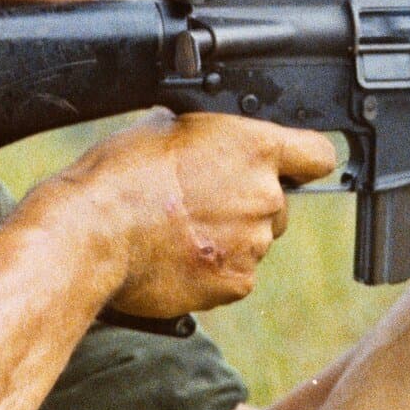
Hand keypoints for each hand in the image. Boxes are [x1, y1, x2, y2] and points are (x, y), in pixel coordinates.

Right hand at [54, 109, 336, 315]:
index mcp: (256, 148)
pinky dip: (213, 270)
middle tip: (201, 202)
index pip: (317, 154)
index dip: (300, 160)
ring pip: (254, 241)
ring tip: (178, 231)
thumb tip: (209, 138)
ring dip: (229, 238)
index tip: (286, 166)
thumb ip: (209, 135)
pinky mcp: (234, 284)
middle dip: (248, 203)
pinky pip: (236, 275)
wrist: (91, 234)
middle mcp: (265, 196)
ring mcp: (253, 244)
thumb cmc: (120, 175)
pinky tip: (177, 257)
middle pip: (277, 203)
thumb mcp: (167, 126)